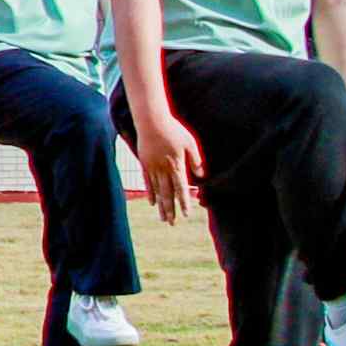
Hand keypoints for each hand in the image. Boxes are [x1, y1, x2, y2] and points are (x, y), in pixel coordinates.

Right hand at [133, 100, 196, 221]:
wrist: (151, 121)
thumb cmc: (173, 130)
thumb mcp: (190, 143)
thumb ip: (196, 160)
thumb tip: (201, 175)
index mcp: (176, 165)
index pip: (181, 188)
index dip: (184, 202)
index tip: (186, 214)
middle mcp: (163, 170)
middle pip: (168, 193)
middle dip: (170, 210)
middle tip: (172, 223)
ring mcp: (152, 168)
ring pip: (158, 191)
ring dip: (161, 206)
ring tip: (163, 218)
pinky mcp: (145, 164)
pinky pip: (147, 182)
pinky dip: (150, 193)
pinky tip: (152, 203)